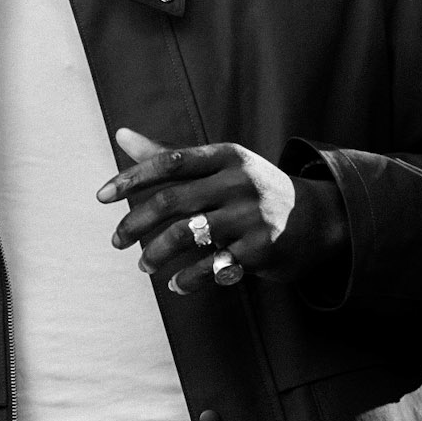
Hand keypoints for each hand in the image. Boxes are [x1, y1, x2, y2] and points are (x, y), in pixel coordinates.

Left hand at [97, 128, 347, 293]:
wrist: (320, 219)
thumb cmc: (253, 191)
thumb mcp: (220, 167)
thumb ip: (170, 156)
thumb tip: (120, 135)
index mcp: (226, 156)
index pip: (170, 161)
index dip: (132, 178)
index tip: (102, 197)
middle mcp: (239, 181)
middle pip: (171, 201)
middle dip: (135, 224)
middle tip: (116, 241)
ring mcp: (251, 215)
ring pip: (186, 235)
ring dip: (156, 253)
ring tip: (143, 265)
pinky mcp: (260, 248)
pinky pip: (212, 267)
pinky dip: (188, 279)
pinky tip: (176, 285)